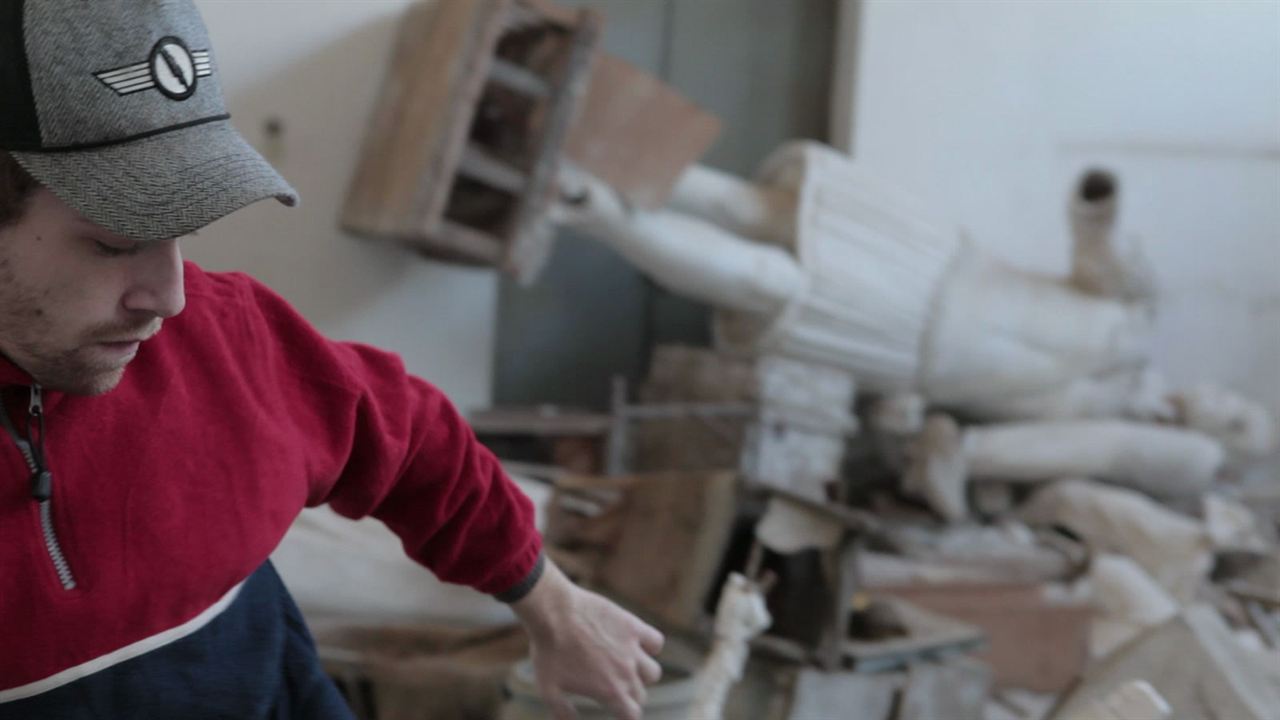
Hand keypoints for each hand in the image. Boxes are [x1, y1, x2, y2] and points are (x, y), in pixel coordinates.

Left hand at [511, 560, 664, 719]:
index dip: (626, 716)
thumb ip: (562, 712)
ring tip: (626, 667)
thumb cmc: (547, 651)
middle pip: (640, 695)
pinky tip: (636, 645)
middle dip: (629, 696)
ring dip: (642, 674)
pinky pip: (656, 642)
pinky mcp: (633, 626)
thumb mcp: (548, 689)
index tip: (618, 711)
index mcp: (609, 691)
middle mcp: (626, 672)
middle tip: (614, 688)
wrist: (553, 611)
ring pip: (653, 672)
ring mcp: (632, 648)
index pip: (633, 715)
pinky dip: (650, 647)